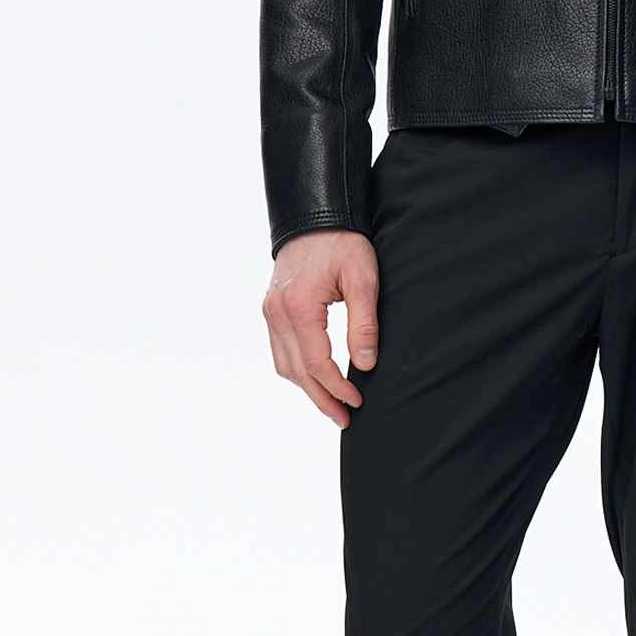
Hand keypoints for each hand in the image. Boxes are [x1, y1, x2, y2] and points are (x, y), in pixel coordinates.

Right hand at [261, 230, 380, 426]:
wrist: (314, 217)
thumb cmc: (342, 243)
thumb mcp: (362, 279)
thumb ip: (364, 323)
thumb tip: (365, 363)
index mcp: (299, 308)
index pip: (318, 364)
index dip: (338, 388)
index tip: (357, 401)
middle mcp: (277, 313)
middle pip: (297, 372)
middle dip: (322, 398)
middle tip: (344, 419)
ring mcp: (270, 312)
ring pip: (284, 365)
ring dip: (307, 388)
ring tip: (331, 404)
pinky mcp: (270, 309)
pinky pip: (280, 350)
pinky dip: (296, 370)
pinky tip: (315, 378)